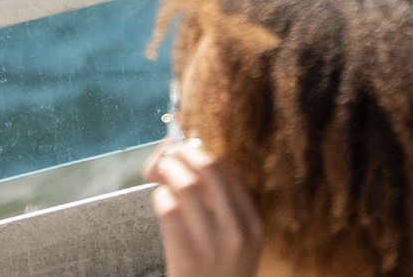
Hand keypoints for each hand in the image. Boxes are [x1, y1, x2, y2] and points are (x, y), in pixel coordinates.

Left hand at [145, 140, 261, 276]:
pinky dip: (160, 197)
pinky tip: (159, 199)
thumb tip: (196, 164)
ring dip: (169, 172)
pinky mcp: (185, 254)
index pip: (230, 174)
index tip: (190, 148)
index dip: (205, 154)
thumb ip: (227, 211)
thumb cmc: (219, 273)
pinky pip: (169, 210)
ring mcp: (211, 244)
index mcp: (253, 226)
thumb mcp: (238, 245)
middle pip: (209, 171)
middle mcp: (236, 232)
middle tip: (172, 153)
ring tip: (161, 172)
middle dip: (186, 154)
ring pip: (186, 186)